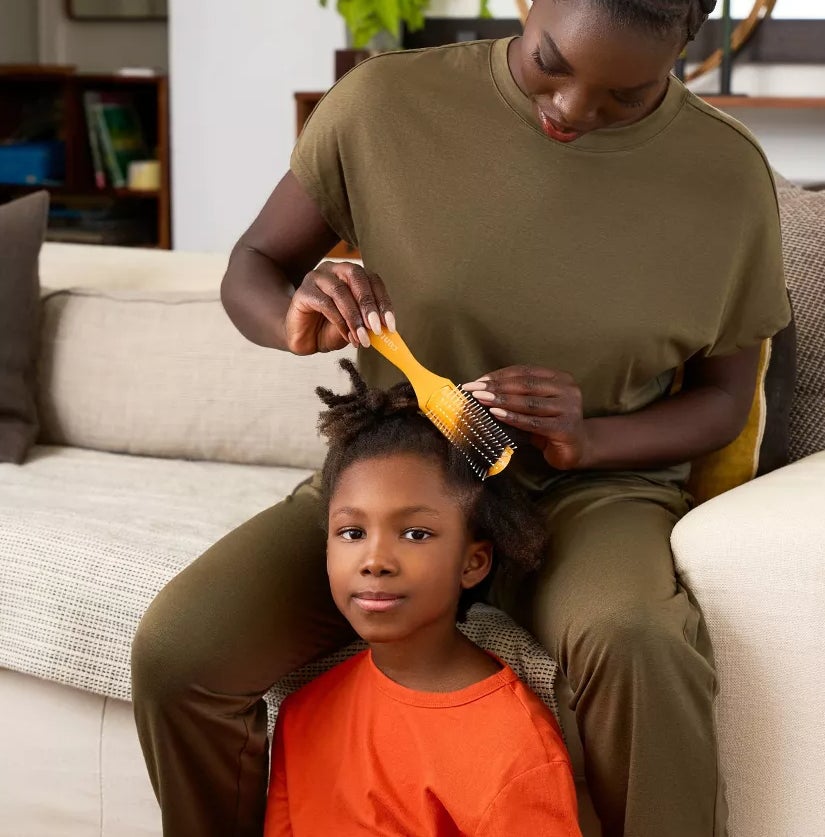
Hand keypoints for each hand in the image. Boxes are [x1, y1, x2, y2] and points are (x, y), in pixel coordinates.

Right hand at [284, 261, 395, 354]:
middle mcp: (334, 270)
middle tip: (376, 328)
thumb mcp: (355, 327)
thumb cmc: (331, 330)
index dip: (383, 301)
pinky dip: (339, 321)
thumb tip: (386, 329)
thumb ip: (368, 323)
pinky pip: (324, 303)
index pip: (372, 280)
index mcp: (351, 274)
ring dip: (354, 317)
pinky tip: (346, 336)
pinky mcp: (302, 292)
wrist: (304, 339)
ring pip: (340, 291)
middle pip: (356, 276)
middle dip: (369, 304)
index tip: (390, 325)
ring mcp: (316, 278)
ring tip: (362, 338)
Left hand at [463, 366, 590, 469]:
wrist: (576, 450)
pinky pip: (533, 422)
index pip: (524, 372)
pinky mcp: (565, 428)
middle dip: (496, 386)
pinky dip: (513, 418)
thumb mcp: (534, 406)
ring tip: (480, 399)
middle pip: (526, 385)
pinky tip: (496, 415)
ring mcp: (569, 408)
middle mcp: (568, 389)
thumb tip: (481, 390)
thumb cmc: (549, 425)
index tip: (476, 381)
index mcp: (560, 378)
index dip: (499, 375)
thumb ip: (517, 395)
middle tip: (473, 390)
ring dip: (501, 400)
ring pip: (529, 402)